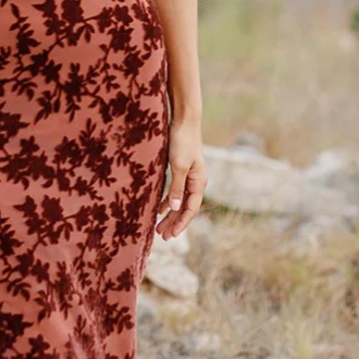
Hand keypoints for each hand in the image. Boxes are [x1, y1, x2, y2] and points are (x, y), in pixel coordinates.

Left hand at [156, 121, 206, 239]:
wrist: (184, 120)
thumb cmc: (182, 142)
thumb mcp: (179, 166)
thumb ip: (177, 187)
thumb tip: (174, 208)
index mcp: (199, 182)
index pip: (191, 209)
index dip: (182, 223)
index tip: (172, 235)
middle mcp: (196, 181)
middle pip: (185, 207)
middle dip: (174, 222)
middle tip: (163, 237)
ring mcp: (188, 175)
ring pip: (179, 201)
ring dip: (169, 214)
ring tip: (159, 227)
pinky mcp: (180, 169)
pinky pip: (174, 191)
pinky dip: (167, 201)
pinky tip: (159, 208)